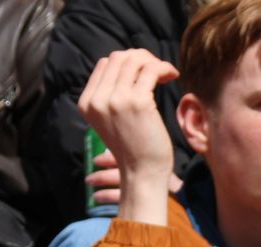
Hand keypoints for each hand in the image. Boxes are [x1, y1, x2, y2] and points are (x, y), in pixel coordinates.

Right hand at [78, 50, 177, 223]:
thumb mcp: (112, 119)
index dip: (127, 62)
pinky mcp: (137, 102)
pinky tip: (172, 76)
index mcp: (87, 102)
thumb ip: (112, 94)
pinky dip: (164, 68)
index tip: (144, 72)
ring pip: (134, 60)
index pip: (105, 64)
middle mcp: (97, 99)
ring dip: (154, 62)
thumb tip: (130, 63)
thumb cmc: (134, 148)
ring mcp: (115, 100)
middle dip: (142, 58)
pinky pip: (151, 70)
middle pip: (119, 58)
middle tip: (158, 70)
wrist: (142, 173)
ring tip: (167, 74)